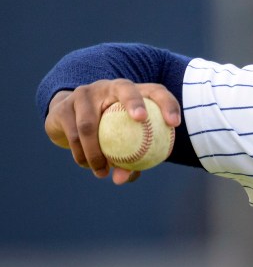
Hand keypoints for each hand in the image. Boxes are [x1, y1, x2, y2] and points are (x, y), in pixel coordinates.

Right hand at [44, 80, 181, 184]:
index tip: (174, 124)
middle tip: (141, 120)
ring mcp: (83, 94)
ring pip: (90, 123)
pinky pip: (73, 135)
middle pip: (125, 88)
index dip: (168, 104)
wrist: (65, 117)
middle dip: (134, 102)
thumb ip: (128, 159)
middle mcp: (108, 87)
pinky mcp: (63, 107)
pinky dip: (81, 154)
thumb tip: (124, 179)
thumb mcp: (120, 142)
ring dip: (96, 152)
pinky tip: (87, 166)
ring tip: (102, 172)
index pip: (155, 92)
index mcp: (131, 93)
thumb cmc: (105, 131)